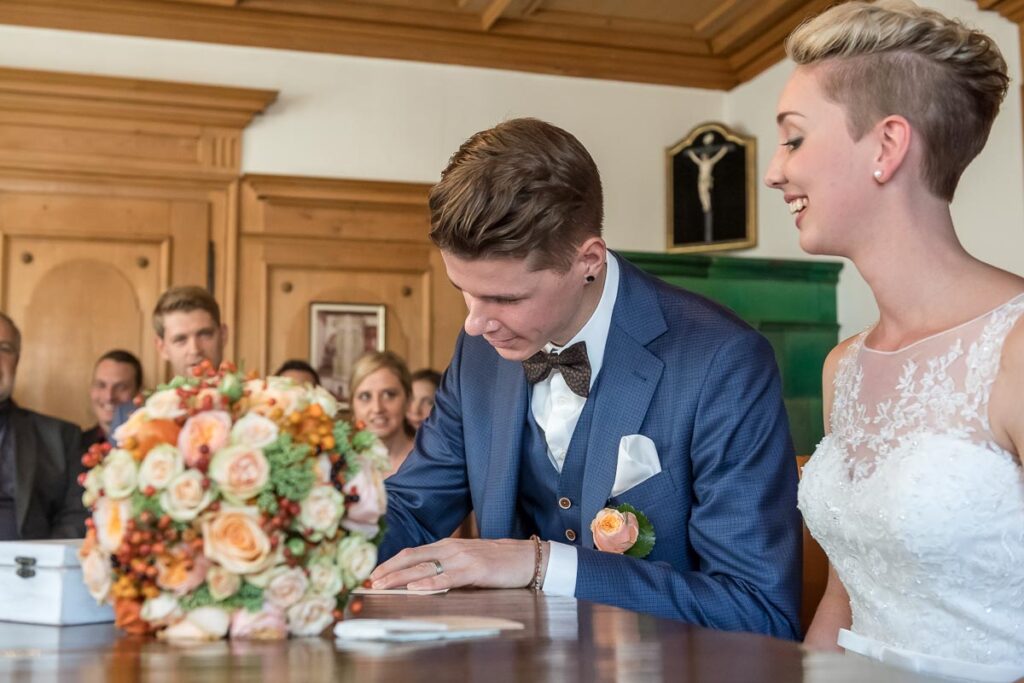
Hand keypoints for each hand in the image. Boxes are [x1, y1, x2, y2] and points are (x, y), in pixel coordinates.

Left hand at [369, 538, 541, 590]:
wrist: (526, 557)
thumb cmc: (497, 561)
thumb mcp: (467, 559)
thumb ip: (446, 565)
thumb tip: (422, 577)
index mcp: (447, 545)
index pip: (412, 552)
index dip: (391, 562)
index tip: (373, 573)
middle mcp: (451, 548)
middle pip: (412, 557)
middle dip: (389, 570)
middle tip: (370, 580)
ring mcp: (462, 558)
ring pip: (425, 567)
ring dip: (401, 577)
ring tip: (383, 585)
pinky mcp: (475, 570)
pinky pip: (448, 577)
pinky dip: (430, 583)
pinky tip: (416, 589)